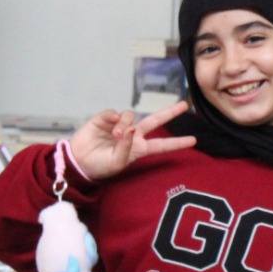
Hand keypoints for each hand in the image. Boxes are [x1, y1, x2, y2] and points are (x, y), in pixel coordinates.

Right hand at [67, 101, 195, 181]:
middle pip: (155, 121)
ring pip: (131, 115)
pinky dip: (114, 117)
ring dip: (126, 123)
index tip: (194, 141)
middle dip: (170, 113)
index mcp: (139, 148)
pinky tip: (109, 124)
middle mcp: (133, 135)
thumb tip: (131, 127)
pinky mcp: (105, 119)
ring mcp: (120, 125)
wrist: (78, 161)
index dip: (177, 143)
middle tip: (185, 105)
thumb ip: (126, 146)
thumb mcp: (117, 162)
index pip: (162, 145)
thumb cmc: (100, 166)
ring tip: (116, 135)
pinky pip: (114, 112)